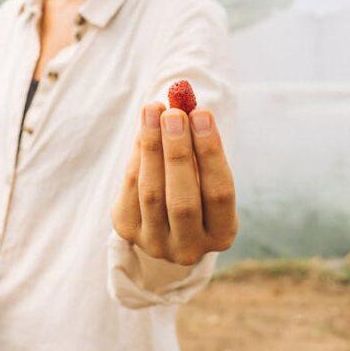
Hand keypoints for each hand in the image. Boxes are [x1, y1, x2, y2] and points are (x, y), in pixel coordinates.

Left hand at [112, 103, 237, 265]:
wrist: (165, 221)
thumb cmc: (196, 186)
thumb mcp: (206, 172)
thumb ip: (199, 143)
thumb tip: (183, 101)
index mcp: (221, 235)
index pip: (219, 193)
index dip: (210, 153)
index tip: (202, 114)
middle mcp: (189, 248)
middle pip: (182, 199)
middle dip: (177, 152)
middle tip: (174, 112)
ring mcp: (156, 244)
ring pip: (152, 193)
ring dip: (151, 147)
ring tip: (153, 110)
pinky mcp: (128, 233)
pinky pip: (130, 189)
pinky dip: (137, 156)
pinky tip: (145, 129)